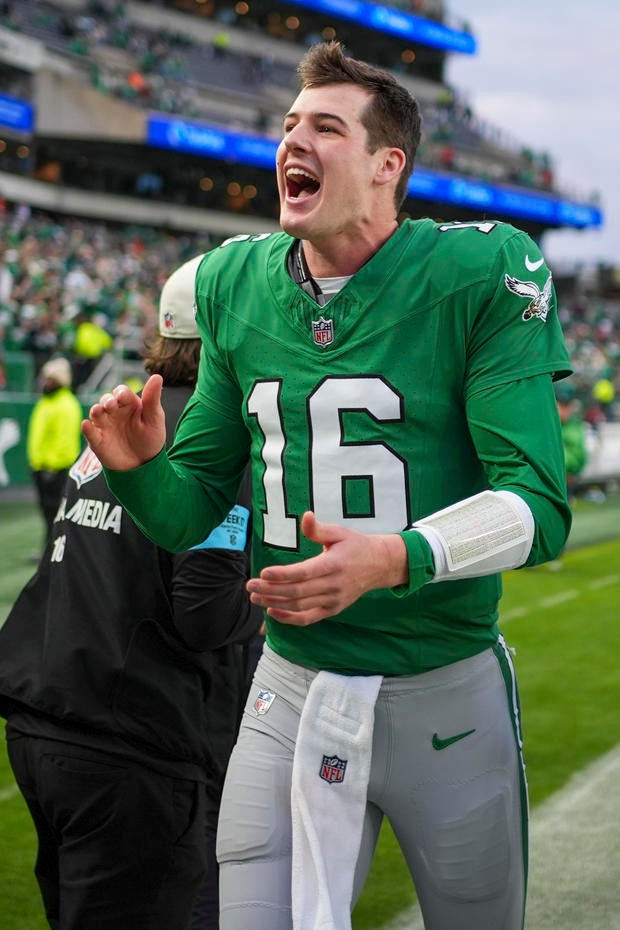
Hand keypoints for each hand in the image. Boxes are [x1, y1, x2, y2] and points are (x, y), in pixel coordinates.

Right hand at [81, 374, 165, 470]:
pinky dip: (87, 429)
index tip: (122, 396)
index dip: (121, 393)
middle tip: (111, 404)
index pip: (122, 392)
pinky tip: (86, 425)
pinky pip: (90, 432)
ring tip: (99, 411)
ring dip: (96, 411)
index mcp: (128, 403)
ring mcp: (104, 425)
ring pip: (96, 413)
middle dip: (107, 401)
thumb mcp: (154, 418)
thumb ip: (152, 398)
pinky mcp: (97, 440)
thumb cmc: (150, 438)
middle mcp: (114, 411)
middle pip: (106, 400)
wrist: (144, 464)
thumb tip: (157, 376)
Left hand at [247, 511, 407, 624]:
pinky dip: (289, 618)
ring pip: (299, 606)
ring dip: (274, 603)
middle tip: (250, 585)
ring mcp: (333, 600)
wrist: (379, 566)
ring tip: (255, 597)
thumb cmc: (355, 546)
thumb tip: (306, 516)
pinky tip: (272, 611)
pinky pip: (308, 618)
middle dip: (271, 590)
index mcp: (333, 564)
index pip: (304, 573)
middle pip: (297, 592)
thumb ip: (318, 529)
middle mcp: (333, 585)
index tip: (263, 573)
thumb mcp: (339, 532)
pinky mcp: (332, 610)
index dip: (282, 575)